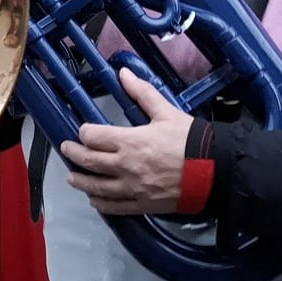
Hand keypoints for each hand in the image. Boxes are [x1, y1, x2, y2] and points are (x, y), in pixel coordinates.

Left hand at [61, 69, 193, 215]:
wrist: (215, 171)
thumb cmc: (190, 140)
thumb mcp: (166, 112)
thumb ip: (142, 93)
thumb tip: (123, 73)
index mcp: (130, 141)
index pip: (94, 137)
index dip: (84, 132)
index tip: (83, 130)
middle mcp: (125, 166)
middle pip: (89, 162)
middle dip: (74, 154)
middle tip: (67, 149)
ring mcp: (132, 188)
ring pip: (97, 187)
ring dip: (81, 181)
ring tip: (72, 177)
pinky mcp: (141, 205)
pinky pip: (115, 207)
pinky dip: (101, 203)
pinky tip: (95, 200)